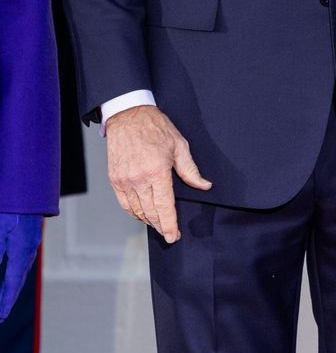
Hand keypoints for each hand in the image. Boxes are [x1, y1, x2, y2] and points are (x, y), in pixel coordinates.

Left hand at [0, 214, 42, 320]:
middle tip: (1, 316)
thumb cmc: (11, 205)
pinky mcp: (29, 233)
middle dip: (8, 297)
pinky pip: (23, 258)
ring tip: (5, 298)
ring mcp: (31, 239)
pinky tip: (13, 272)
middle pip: (19, 278)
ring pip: (21, 268)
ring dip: (13, 284)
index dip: (4, 301)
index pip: (12, 282)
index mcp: (21, 249)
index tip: (0, 318)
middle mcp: (29, 246)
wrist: (28, 179)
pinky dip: (16, 271)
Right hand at [106, 105, 211, 242]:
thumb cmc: (156, 128)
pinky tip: (143, 214)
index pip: (165, 206)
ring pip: (137, 211)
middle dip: (161, 226)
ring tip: (159, 224)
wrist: (129, 116)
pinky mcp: (115, 180)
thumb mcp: (179, 145)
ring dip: (149, 220)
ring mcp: (124, 181)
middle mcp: (139, 179)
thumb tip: (204, 185)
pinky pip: (125, 204)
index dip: (170, 225)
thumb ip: (190, 170)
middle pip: (151, 212)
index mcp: (157, 171)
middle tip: (169, 233)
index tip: (173, 236)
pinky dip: (134, 213)